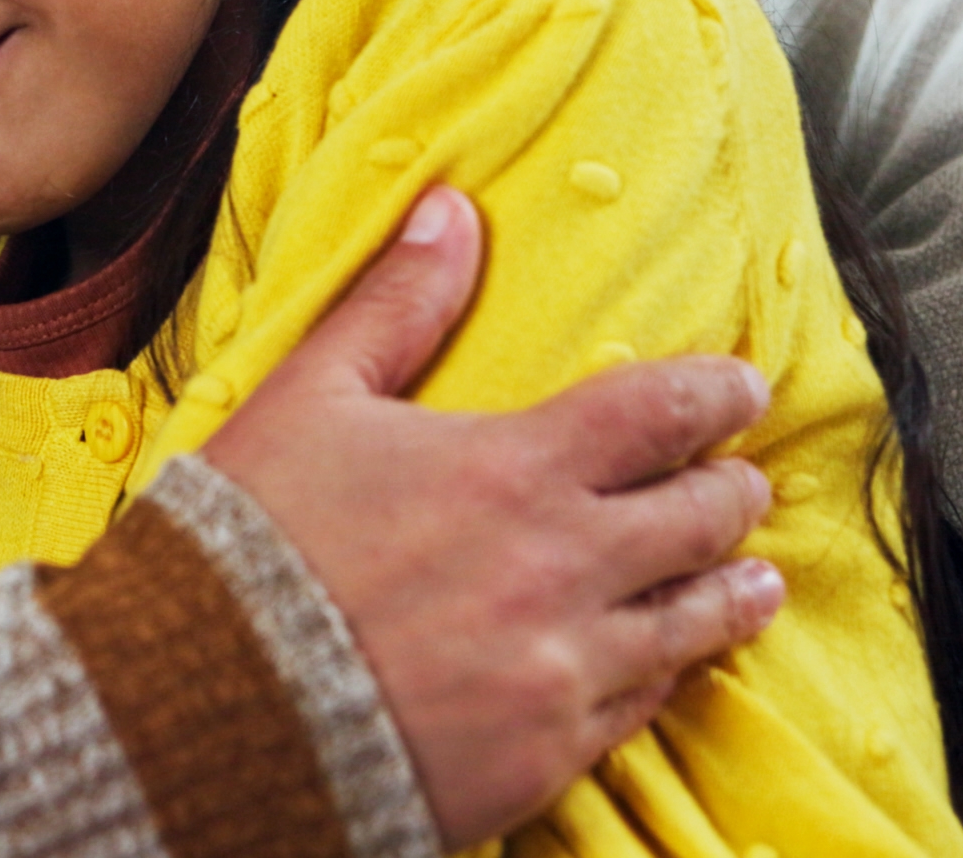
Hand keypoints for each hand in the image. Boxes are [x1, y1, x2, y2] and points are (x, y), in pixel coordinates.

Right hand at [198, 187, 782, 844]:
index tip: (745, 387)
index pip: (661, 412)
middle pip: (703, 518)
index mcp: (514, 469)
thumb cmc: (249, 541)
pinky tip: (671, 665)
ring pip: (695, 622)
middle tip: (745, 483)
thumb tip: (450, 208)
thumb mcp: (309, 400)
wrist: (208, 706)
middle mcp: (563, 567)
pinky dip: (666, 675)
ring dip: (735, 592)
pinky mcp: (549, 753)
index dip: (719, 394)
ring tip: (755, 582)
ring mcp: (564, 668)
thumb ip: (394, 306)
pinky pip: (642, 707)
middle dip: (735, 492)